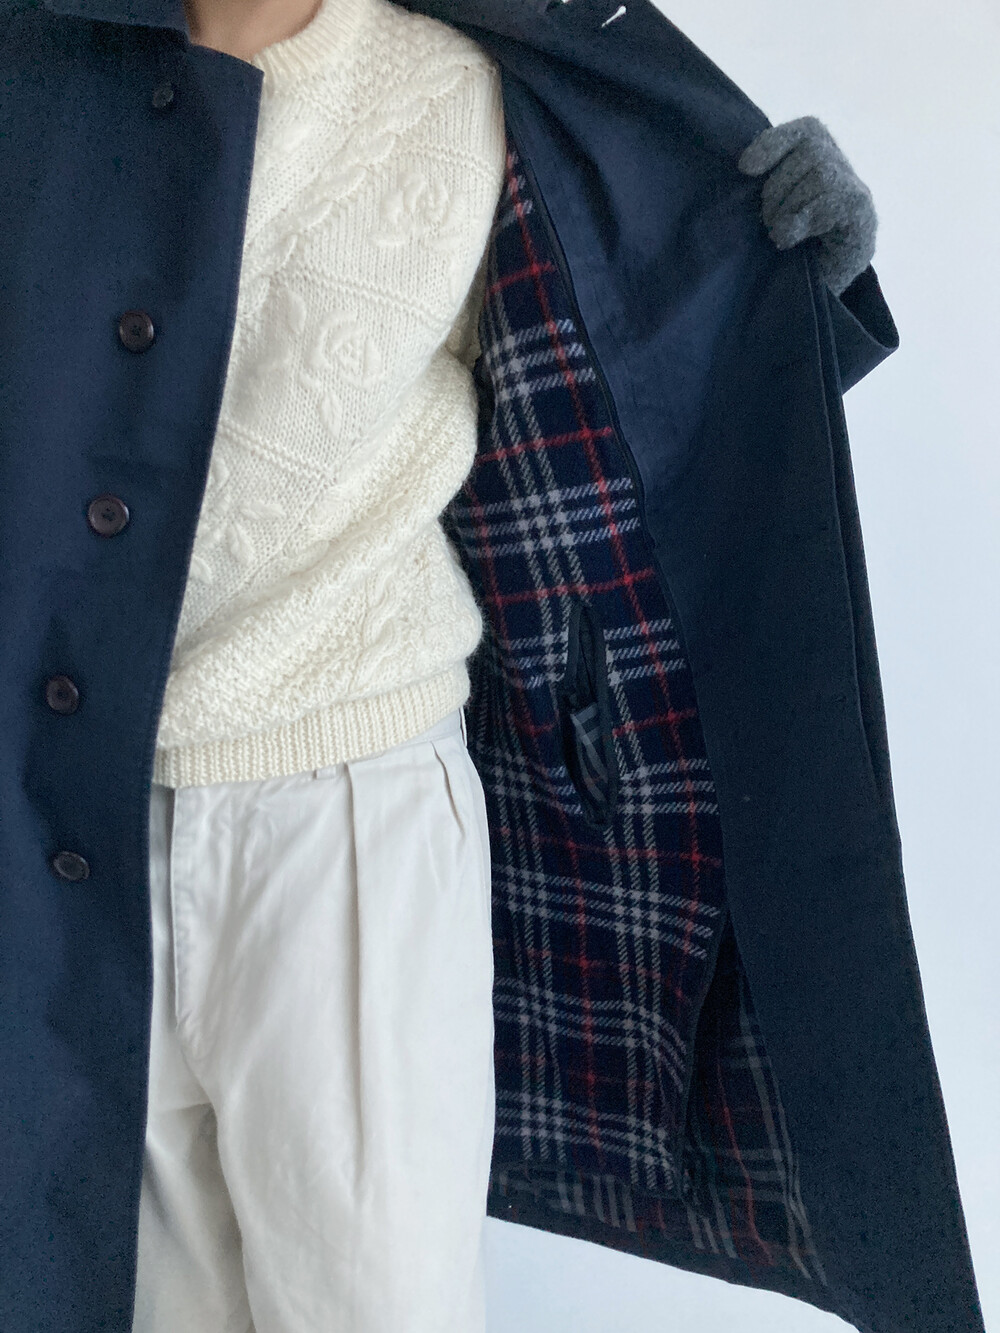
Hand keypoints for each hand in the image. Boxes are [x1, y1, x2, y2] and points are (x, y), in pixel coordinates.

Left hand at [737, 115, 877, 295]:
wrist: (815, 292)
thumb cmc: (786, 247)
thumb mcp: (770, 207)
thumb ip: (765, 181)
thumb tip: (745, 164)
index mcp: (820, 158)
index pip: (806, 130)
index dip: (774, 143)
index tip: (745, 168)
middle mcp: (843, 168)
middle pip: (809, 151)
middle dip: (777, 188)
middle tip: (767, 221)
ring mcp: (858, 191)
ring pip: (821, 174)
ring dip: (789, 207)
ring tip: (779, 234)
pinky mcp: (863, 216)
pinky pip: (833, 201)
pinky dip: (802, 221)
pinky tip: (790, 239)